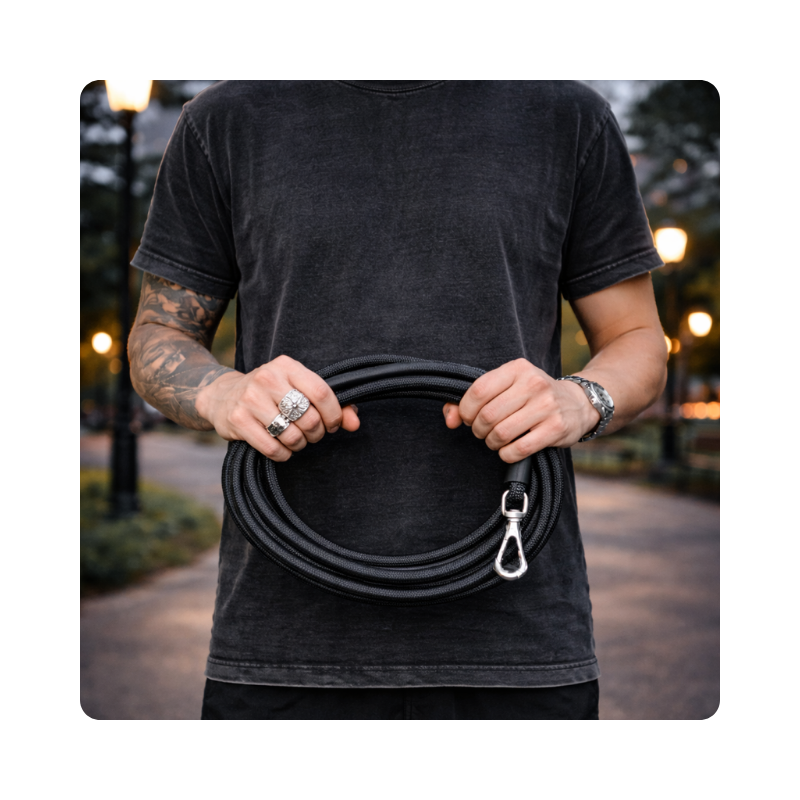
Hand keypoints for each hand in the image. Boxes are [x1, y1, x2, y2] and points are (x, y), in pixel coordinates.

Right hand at [195, 355, 359, 460]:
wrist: (223, 395)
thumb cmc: (271, 393)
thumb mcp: (298, 389)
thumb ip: (331, 404)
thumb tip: (355, 423)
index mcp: (287, 366)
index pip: (322, 392)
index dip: (334, 415)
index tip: (332, 425)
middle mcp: (268, 378)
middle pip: (309, 417)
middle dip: (316, 433)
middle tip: (312, 434)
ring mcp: (250, 399)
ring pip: (292, 435)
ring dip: (299, 445)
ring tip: (296, 440)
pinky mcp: (238, 420)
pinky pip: (273, 448)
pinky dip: (283, 454)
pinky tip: (282, 448)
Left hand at [442, 359, 599, 462]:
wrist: (578, 404)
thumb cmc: (533, 396)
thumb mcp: (507, 387)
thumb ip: (472, 400)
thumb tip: (450, 419)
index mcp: (517, 368)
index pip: (478, 391)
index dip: (466, 410)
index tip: (469, 418)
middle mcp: (533, 383)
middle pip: (487, 415)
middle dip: (478, 430)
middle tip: (483, 432)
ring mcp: (546, 406)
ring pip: (501, 433)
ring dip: (492, 442)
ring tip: (496, 440)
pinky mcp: (556, 428)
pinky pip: (518, 449)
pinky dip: (506, 454)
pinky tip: (509, 449)